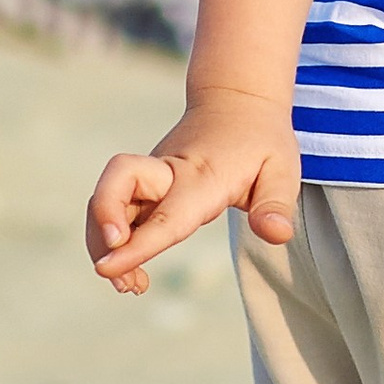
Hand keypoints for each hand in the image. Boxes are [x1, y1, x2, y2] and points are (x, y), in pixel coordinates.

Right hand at [86, 88, 301, 292]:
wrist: (236, 98)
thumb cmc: (261, 138)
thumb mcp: (282, 168)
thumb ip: (276, 205)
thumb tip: (278, 235)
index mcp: (202, 176)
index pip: (165, 215)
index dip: (137, 244)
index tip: (107, 268)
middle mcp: (167, 173)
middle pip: (116, 189)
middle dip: (101, 228)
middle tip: (111, 271)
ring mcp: (151, 175)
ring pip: (107, 200)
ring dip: (101, 241)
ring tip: (129, 285)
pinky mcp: (144, 181)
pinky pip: (114, 207)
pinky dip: (111, 237)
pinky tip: (131, 269)